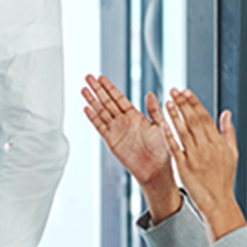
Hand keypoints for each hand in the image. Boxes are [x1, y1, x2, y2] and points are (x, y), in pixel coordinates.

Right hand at [82, 74, 181, 220]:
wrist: (156, 169)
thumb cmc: (162, 149)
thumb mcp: (161, 126)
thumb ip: (154, 110)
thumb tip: (151, 94)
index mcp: (135, 116)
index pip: (119, 97)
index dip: (109, 87)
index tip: (101, 77)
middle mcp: (123, 121)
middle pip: (107, 101)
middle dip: (97, 89)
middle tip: (88, 77)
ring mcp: (116, 130)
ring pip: (101, 112)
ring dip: (92, 100)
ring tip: (83, 90)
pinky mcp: (111, 141)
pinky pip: (100, 127)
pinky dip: (93, 118)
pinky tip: (86, 108)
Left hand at [159, 88, 246, 240]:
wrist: (217, 201)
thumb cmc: (224, 178)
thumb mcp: (232, 153)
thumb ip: (228, 131)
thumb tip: (226, 112)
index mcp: (218, 142)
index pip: (204, 117)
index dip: (194, 102)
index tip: (185, 91)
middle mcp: (207, 147)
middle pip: (193, 120)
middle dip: (183, 103)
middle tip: (173, 90)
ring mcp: (195, 156)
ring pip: (183, 131)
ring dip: (174, 115)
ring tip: (167, 102)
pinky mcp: (184, 167)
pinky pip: (175, 148)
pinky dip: (169, 135)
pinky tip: (162, 124)